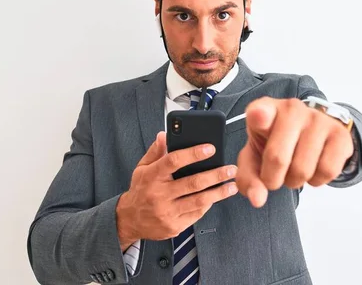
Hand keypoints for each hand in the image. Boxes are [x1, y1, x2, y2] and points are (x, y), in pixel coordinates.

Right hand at [116, 132, 237, 249]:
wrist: (130, 220)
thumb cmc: (140, 190)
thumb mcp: (142, 168)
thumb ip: (155, 151)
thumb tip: (164, 135)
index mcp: (151, 176)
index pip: (174, 161)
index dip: (193, 154)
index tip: (210, 148)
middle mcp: (159, 195)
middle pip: (192, 183)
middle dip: (215, 175)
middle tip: (230, 169)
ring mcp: (167, 212)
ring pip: (199, 201)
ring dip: (218, 193)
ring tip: (231, 185)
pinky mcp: (174, 226)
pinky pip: (196, 214)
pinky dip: (208, 204)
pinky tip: (216, 196)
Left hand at [236, 97, 352, 207]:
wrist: (306, 133)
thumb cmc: (274, 144)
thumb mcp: (253, 158)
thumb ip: (248, 178)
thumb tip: (258, 199)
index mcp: (265, 110)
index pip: (260, 111)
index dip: (259, 116)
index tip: (259, 117)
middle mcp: (292, 109)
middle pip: (278, 158)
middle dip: (273, 179)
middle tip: (275, 176)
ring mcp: (319, 119)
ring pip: (303, 169)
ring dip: (295, 181)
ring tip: (294, 168)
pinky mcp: (340, 134)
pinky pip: (328, 171)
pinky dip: (317, 180)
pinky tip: (313, 168)